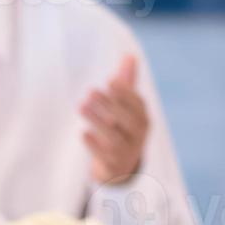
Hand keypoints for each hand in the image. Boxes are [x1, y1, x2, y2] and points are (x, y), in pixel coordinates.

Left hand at [80, 55, 149, 185]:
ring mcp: (126, 151)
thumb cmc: (123, 130)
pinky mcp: (113, 164)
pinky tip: (83, 133)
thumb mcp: (127, 108)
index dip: (125, 92)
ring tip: (81, 106)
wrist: (122, 168)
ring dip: (97, 120)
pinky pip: (104, 154)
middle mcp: (138, 134)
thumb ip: (126, 84)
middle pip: (124, 118)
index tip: (111, 81)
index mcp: (143, 118)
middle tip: (90, 92)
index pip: (137, 103)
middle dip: (108, 104)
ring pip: (113, 135)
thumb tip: (129, 56)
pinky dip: (94, 144)